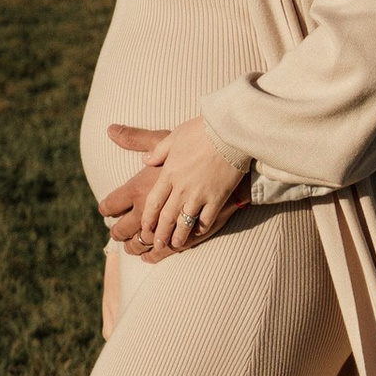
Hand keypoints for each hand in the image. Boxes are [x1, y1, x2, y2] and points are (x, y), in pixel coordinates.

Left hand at [99, 117, 251, 256]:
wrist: (230, 131)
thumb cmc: (202, 130)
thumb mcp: (174, 136)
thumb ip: (158, 150)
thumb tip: (145, 160)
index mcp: (168, 172)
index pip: (153, 202)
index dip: (148, 218)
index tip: (145, 228)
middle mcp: (181, 187)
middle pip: (166, 217)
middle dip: (159, 234)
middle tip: (156, 245)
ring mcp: (200, 194)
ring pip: (184, 223)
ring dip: (177, 237)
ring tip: (173, 246)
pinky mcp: (217, 198)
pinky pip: (206, 219)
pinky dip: (200, 229)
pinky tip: (198, 233)